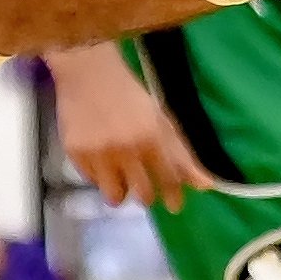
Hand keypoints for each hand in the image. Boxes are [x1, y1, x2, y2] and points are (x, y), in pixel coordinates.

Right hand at [51, 50, 209, 214]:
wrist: (88, 74)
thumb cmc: (129, 96)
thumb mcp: (160, 118)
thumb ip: (181, 154)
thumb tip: (205, 186)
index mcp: (151, 136)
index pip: (169, 178)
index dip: (174, 196)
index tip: (174, 205)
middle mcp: (126, 148)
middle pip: (143, 195)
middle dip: (146, 194)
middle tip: (143, 184)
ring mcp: (99, 153)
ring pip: (115, 196)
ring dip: (120, 190)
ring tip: (119, 174)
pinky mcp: (75, 155)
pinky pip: (92, 182)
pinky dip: (99, 175)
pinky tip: (99, 157)